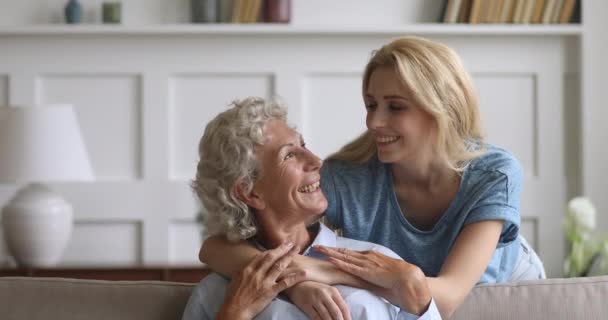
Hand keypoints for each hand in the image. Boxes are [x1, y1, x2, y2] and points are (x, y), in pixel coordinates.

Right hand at [217, 242, 305, 319]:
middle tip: (291, 243)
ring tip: (297, 250)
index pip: (262, 256)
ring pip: (279, 266)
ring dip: (289, 256)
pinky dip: (295, 277)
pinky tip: (303, 273)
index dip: (272, 250)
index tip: (278, 247)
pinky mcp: (271, 292)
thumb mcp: (235, 280)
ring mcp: (265, 282)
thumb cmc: (232, 297)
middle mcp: (257, 273)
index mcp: (248, 270)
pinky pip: (285, 283)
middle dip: (282, 249)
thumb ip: (242, 272)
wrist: (235, 310)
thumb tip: (246, 266)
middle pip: (272, 257)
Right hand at [285, 281, 350, 319]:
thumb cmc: (315, 289)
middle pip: (336, 313)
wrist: (297, 284)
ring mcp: (315, 300)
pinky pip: (316, 317)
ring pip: (326, 317)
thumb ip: (336, 301)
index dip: (347, 318)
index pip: (344, 307)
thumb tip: (346, 315)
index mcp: (333, 291)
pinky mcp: (306, 305)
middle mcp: (324, 294)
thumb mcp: (328, 291)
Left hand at [313, 246, 430, 314]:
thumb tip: (365, 280)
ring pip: (344, 256)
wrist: (409, 279)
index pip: (349, 254)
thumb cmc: (397, 280)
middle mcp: (366, 257)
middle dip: (328, 249)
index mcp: (370, 257)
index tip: (326, 250)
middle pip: (343, 252)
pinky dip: (339, 262)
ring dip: (329, 253)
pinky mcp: (367, 271)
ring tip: (317, 250)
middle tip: (315, 247)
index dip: (337, 252)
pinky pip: (350, 266)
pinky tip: (330, 259)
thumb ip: (372, 276)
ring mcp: (366, 263)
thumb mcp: (381, 276)